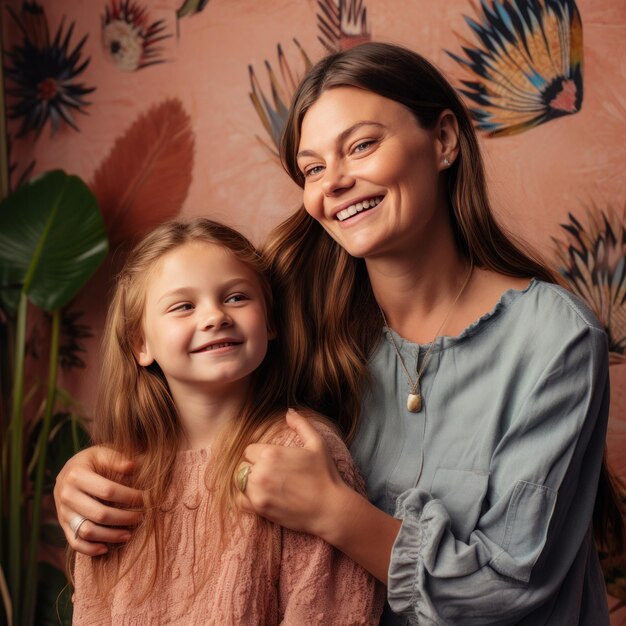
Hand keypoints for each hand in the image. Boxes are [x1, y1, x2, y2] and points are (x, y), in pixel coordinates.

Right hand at [54, 446, 142, 554]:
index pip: (107, 491)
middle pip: (99, 514)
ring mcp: (63, 512)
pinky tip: (107, 548)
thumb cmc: (93, 461)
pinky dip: (90, 549)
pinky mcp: (63, 525)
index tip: (145, 498)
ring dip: (110, 536)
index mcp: (77, 475)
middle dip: (124, 518)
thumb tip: (131, 467)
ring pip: (87, 531)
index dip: (129, 496)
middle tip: (141, 517)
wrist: (69, 470)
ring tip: (129, 534)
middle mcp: (66, 495)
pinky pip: (75, 542)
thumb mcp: (102, 453)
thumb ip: (116, 459)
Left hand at [236, 411, 349, 540]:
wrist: (330, 509)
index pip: (250, 450)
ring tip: (265, 484)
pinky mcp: (259, 509)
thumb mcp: (317, 443)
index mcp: (271, 453)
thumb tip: (289, 411)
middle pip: (243, 465)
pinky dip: (245, 498)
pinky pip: (239, 500)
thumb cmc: (325, 474)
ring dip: (249, 482)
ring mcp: (258, 492)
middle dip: (254, 467)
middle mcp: (260, 472)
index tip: (272, 460)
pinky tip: (260, 496)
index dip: (259, 454)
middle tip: (269, 473)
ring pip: (240, 482)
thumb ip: (301, 424)